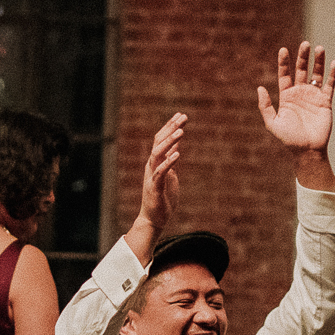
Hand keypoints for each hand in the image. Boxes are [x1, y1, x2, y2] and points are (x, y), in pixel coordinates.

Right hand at [137, 113, 184, 237]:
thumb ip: (171, 160)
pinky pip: (160, 172)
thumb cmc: (162, 198)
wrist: (154, 219)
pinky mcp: (154, 187)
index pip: (161, 140)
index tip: (180, 115)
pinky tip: (178, 154)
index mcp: (155, 162)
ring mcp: (152, 176)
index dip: (170, 126)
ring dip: (169, 141)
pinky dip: (168, 162)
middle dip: (170, 128)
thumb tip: (176, 146)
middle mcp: (151, 166)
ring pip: (157, 153)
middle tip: (183, 116)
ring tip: (181, 131)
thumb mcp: (170, 175)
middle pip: (158, 142)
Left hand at [255, 42, 334, 153]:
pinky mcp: (325, 101)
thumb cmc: (289, 139)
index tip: (283, 50)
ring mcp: (313, 96)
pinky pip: (330, 85)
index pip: (285, 74)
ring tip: (319, 48)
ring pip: (316, 74)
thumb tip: (260, 88)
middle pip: (301, 70)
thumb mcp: (273, 123)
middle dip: (303, 57)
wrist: (307, 150)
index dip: (284, 62)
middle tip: (305, 44)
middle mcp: (300, 93)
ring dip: (318, 61)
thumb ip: (266, 106)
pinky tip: (334, 62)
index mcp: (286, 96)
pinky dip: (332, 74)